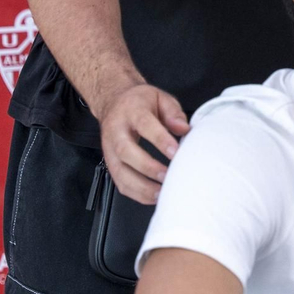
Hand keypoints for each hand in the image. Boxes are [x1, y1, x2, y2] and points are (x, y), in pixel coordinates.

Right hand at [97, 83, 189, 204]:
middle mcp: (116, 131)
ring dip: (141, 186)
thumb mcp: (160, 98)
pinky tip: (154, 196)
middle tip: (168, 176)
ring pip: (119, 171)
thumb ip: (174, 113)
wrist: (114, 102)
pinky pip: (119, 182)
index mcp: (132, 111)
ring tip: (162, 192)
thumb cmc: (140, 102)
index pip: (145, 125)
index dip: (160, 140)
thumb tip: (184, 129)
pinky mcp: (110, 163)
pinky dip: (136, 193)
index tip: (176, 152)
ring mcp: (109, 149)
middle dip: (148, 166)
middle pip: (125, 151)